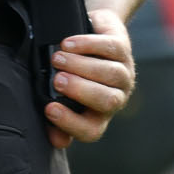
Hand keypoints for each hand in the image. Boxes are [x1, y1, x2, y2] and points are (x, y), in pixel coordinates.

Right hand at [45, 7, 136, 146]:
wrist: (91, 33)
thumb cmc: (71, 70)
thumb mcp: (63, 94)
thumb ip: (58, 116)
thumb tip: (56, 139)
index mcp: (99, 114)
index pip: (90, 130)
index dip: (71, 124)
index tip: (50, 108)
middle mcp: (116, 97)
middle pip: (107, 101)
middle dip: (81, 90)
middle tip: (57, 80)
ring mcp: (123, 72)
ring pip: (110, 74)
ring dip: (81, 66)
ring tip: (57, 58)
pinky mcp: (123, 47)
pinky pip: (110, 47)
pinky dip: (86, 45)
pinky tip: (67, 44)